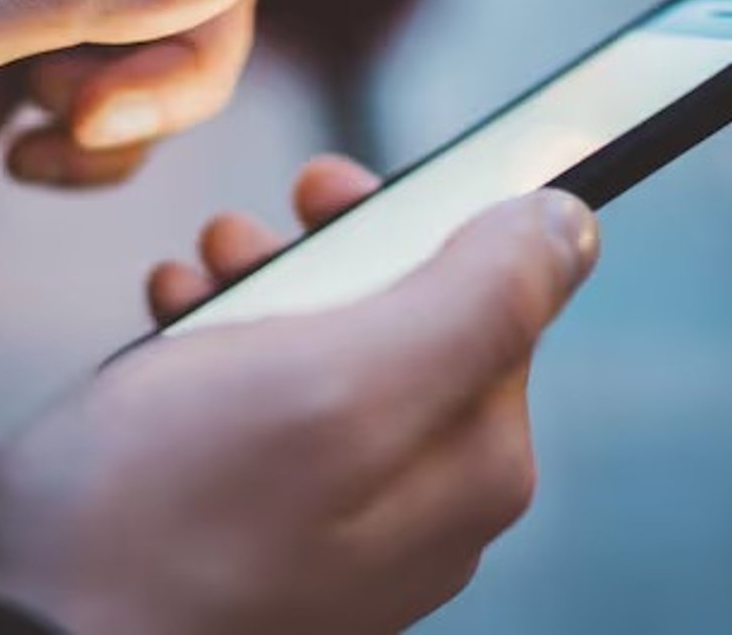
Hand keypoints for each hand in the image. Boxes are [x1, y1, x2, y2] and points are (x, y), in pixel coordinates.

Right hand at [0, 174, 600, 634]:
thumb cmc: (161, 514)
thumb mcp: (333, 379)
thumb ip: (473, 300)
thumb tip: (570, 227)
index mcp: (469, 463)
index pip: (492, 295)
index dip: (410, 220)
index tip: (326, 192)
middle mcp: (421, 507)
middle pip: (405, 323)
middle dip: (323, 257)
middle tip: (246, 236)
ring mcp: (339, 531)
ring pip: (325, 359)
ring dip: (262, 295)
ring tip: (196, 281)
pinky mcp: (259, 538)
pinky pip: (264, 417)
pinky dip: (218, 355)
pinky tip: (171, 337)